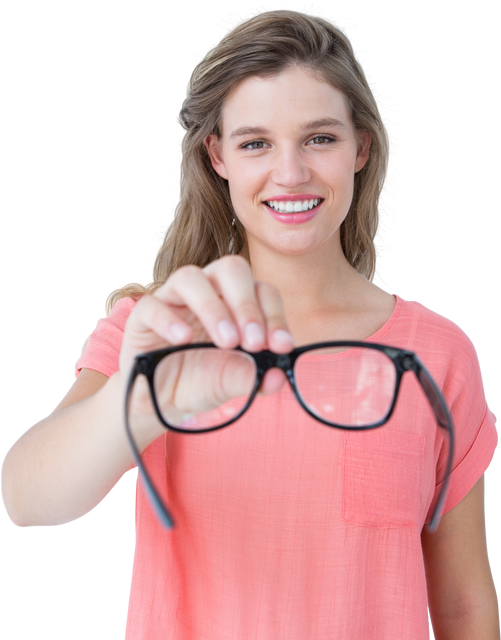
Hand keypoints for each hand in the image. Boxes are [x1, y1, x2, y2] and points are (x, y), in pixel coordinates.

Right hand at [119, 255, 294, 426]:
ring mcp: (173, 299)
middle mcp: (207, 291)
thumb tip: (278, 377)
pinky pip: (152, 305)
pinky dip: (169, 321)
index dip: (275, 315)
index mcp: (236, 301)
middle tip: (254, 342)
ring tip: (227, 342)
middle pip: (230, 269)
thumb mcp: (231, 382)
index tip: (281, 346)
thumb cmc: (201, 381)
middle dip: (246, 305)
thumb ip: (254, 378)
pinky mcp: (143, 314)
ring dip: (213, 308)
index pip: (263, 291)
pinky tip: (184, 340)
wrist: (160, 401)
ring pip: (190, 277)